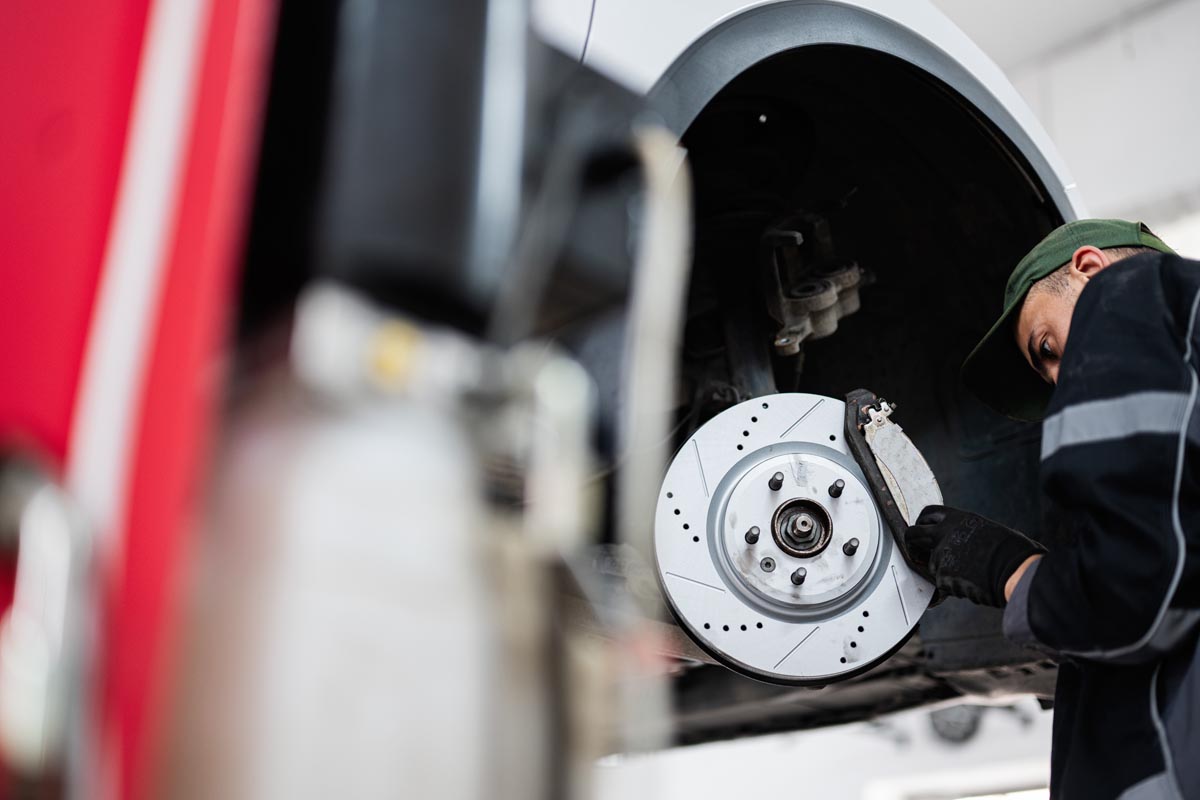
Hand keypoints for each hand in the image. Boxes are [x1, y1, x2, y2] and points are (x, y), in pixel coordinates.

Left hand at [904, 506, 1045, 607]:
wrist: (1015, 570)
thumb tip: (961, 539)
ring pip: (930, 564)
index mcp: (957, 518)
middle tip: (917, 555)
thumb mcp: (986, 530)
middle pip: (913, 535)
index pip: (928, 513)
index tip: (922, 530)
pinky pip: (941, 583)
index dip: (922, 523)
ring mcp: (940, 554)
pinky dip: (952, 587)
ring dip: (942, 571)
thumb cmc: (1011, 551)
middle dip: (912, 546)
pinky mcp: (941, 575)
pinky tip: (971, 585)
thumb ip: (966, 533)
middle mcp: (944, 533)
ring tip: (968, 575)